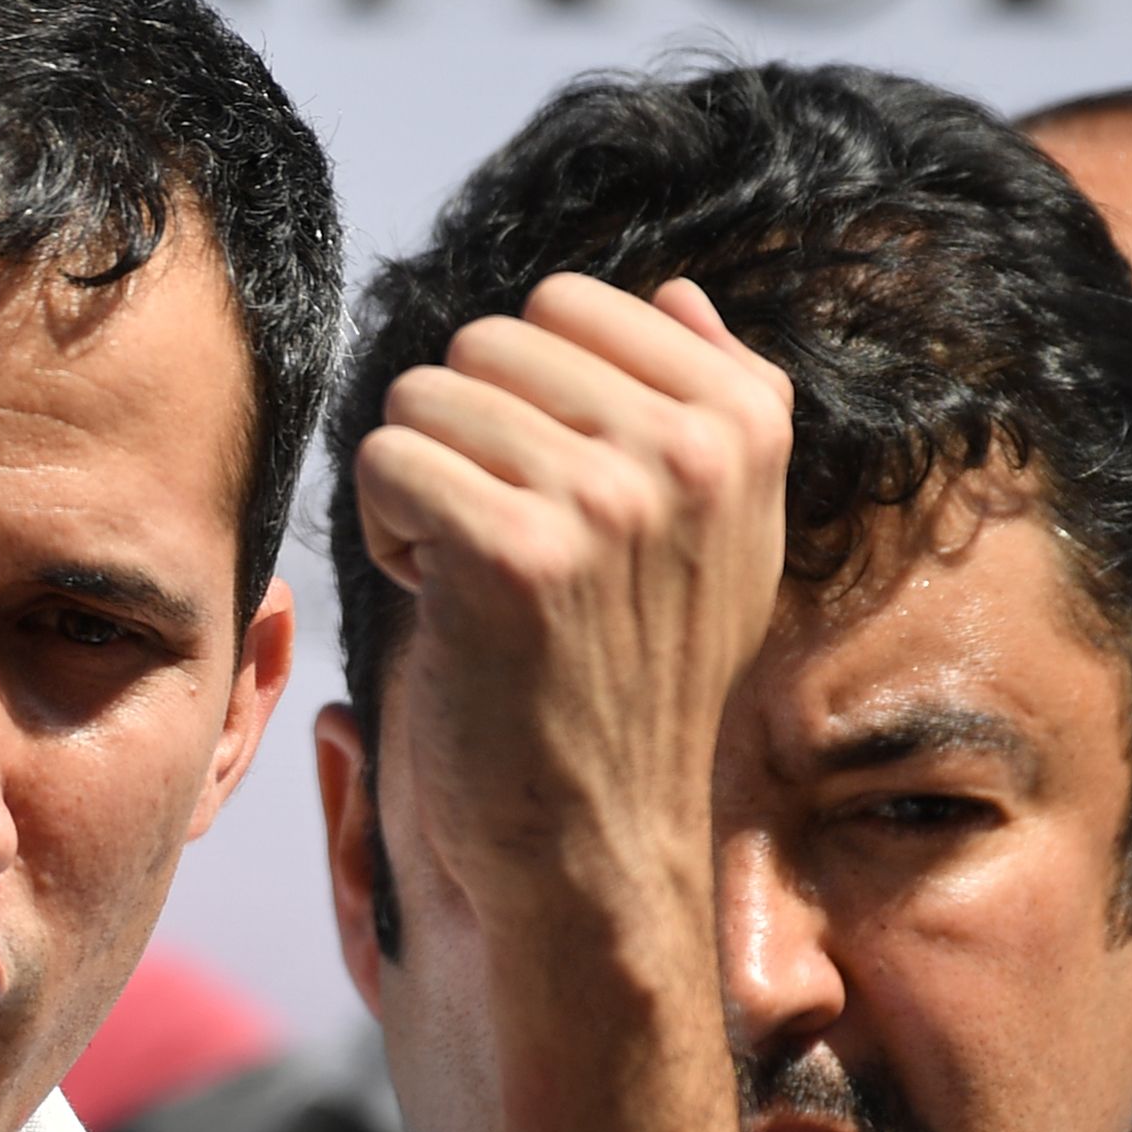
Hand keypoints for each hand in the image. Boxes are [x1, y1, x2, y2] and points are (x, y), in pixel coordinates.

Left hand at [347, 275, 793, 924]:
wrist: (592, 838)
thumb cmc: (630, 678)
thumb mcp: (716, 536)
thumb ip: (711, 405)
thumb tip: (680, 293)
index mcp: (747, 421)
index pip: (566, 303)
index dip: (529, 395)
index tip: (561, 495)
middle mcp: (694, 451)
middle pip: (485, 340)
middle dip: (465, 435)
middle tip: (508, 546)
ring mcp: (608, 502)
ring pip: (421, 395)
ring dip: (422, 486)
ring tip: (477, 580)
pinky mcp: (514, 556)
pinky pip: (384, 460)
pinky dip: (385, 534)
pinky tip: (443, 606)